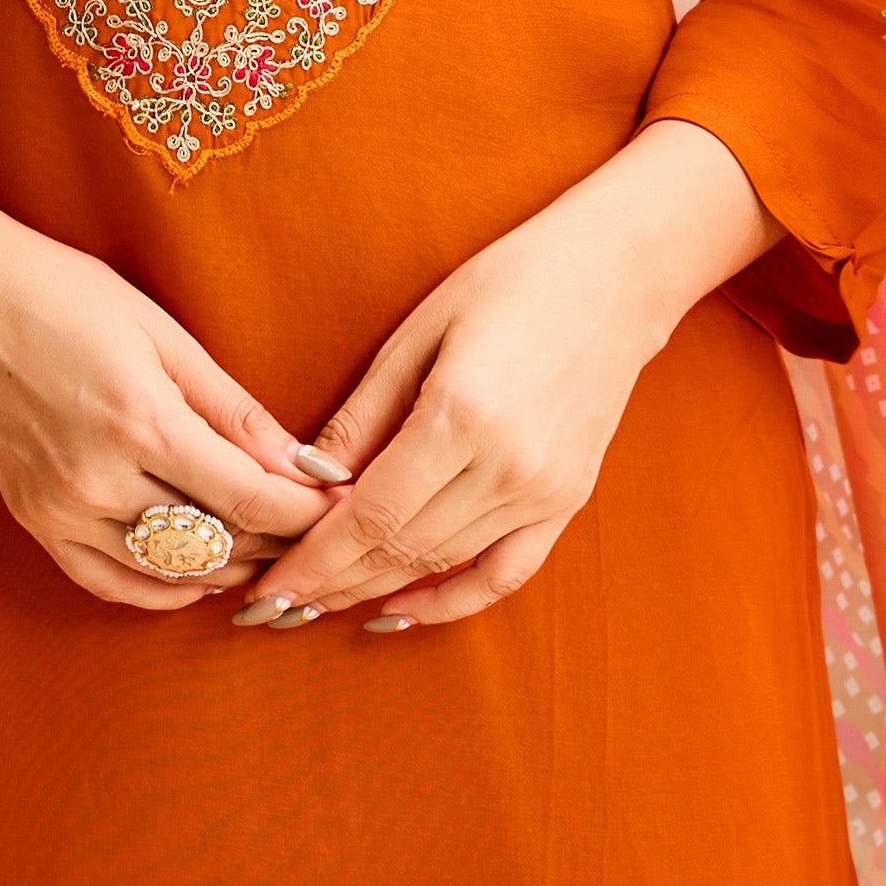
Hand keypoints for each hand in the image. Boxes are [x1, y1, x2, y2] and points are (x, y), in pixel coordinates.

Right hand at [0, 67, 334, 612]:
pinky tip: (197, 575)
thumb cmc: (67, 295)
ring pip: (168, 573)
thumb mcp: (164, 333)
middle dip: (277, 542)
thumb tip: (300, 464)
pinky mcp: (34, 522)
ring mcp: (61, 508)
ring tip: (268, 549)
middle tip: (317, 532)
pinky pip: (110, 584)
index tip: (342, 508)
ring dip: (227, 568)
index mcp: (142, 421)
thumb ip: (233, 408)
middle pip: (217, 543)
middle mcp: (100, 478)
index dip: (306, 513)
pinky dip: (162, 589)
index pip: (250, 499)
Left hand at [238, 122, 774, 632]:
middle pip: (401, 549)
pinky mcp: (569, 501)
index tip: (270, 586)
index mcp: (459, 414)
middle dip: (333, 582)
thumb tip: (308, 477)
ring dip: (376, 591)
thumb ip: (364, 412)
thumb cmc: (508, 280)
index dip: (317, 558)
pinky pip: (505, 574)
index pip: (371, 514)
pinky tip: (401, 611)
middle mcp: (506, 466)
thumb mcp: (420, 328)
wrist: (616, 275)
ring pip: (443, 564)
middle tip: (276, 605)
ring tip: (320, 604)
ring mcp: (544, 491)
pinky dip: (451, 601)